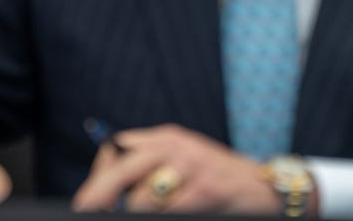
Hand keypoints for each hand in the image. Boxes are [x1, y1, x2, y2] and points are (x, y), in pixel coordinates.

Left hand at [72, 125, 287, 215]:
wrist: (266, 186)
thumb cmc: (217, 178)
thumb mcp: (183, 161)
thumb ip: (150, 164)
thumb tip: (110, 180)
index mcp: (164, 138)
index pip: (119, 150)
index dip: (99, 176)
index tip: (86, 199)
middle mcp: (175, 146)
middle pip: (124, 168)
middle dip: (100, 193)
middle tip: (87, 209)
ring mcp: (192, 164)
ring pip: (145, 196)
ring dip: (139, 211)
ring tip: (138, 215)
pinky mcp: (207, 186)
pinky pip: (172, 208)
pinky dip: (166, 215)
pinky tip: (172, 214)